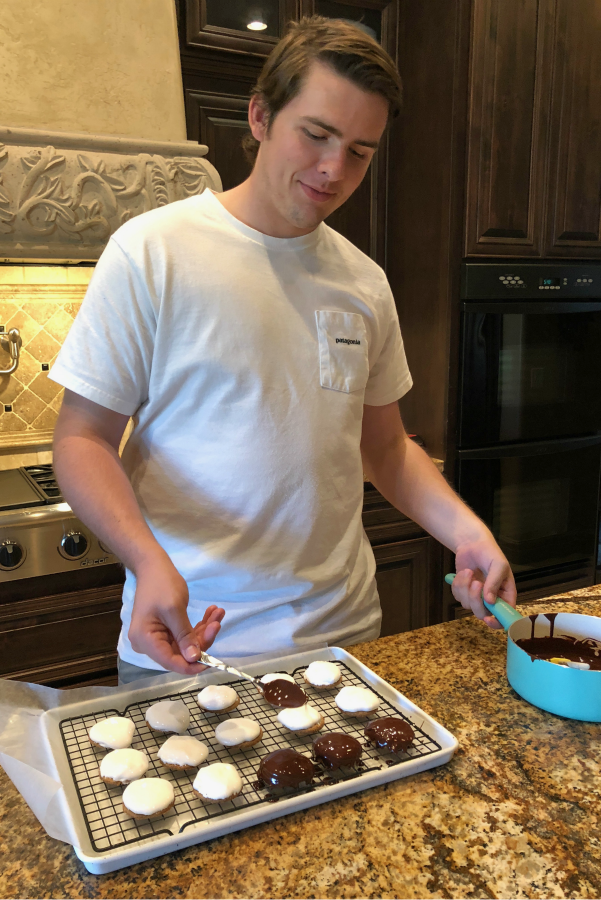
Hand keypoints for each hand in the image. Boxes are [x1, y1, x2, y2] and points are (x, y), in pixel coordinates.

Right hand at [128, 557, 224, 674]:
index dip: (191, 665)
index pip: (170, 662)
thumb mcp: (174, 609)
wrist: (153, 566)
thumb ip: (184, 636)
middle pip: (180, 653)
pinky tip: (211, 613)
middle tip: (217, 622)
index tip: (212, 661)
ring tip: (218, 612)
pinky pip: (185, 634)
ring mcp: (157, 636)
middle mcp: (149, 643)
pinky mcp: (166, 630)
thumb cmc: (161, 585)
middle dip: (202, 639)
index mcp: (145, 641)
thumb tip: (194, 659)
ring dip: (204, 629)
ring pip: (186, 643)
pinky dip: (199, 625)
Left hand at [452, 537, 516, 628]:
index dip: (497, 622)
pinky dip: (458, 584)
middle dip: (476, 599)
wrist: (472, 544)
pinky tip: (463, 573)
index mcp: (505, 594)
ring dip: (465, 588)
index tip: (488, 619)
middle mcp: (492, 599)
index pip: (504, 616)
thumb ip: (494, 582)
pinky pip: (458, 596)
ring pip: (467, 605)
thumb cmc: (490, 553)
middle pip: (482, 613)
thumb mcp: (498, 565)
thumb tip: (490, 601)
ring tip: (469, 572)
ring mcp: (476, 596)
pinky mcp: (463, 592)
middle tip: (476, 583)